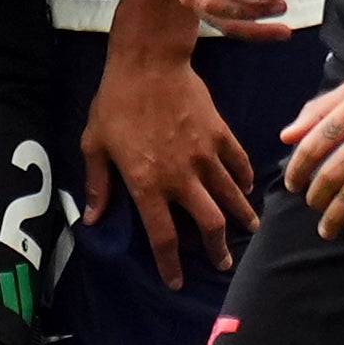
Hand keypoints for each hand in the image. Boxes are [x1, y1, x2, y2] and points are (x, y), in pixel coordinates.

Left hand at [87, 39, 255, 276]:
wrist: (149, 62)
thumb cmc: (115, 103)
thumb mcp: (94, 145)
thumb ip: (98, 185)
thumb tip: (93, 219)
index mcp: (148, 185)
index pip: (162, 236)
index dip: (170, 264)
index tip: (177, 282)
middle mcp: (181, 177)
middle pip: (209, 225)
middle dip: (218, 249)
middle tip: (225, 262)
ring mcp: (205, 156)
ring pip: (231, 197)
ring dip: (242, 218)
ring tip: (251, 230)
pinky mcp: (220, 134)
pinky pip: (238, 163)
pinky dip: (244, 179)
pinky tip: (246, 188)